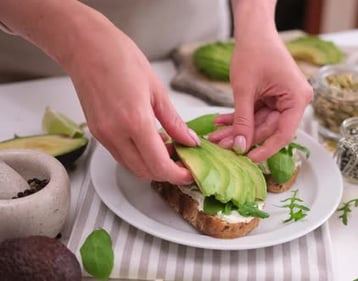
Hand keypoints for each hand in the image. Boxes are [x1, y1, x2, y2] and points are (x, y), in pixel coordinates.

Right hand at [66, 18, 198, 183]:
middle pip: (146, 172)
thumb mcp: (157, 90)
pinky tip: (150, 141)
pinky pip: (121, 155)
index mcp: (135, 122)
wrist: (86, 47)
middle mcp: (116, 134)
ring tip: (168, 148)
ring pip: (132, 167)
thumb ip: (174, 121)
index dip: (178, 175)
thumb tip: (190, 140)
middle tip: (183, 159)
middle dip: (167, 172)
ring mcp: (104, 136)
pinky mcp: (96, 133)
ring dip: (152, 165)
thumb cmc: (120, 58)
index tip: (190, 172)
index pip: (160, 165)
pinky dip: (138, 156)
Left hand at [208, 31, 312, 162]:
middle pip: (268, 128)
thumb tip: (240, 145)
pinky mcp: (272, 97)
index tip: (248, 158)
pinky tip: (222, 122)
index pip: (284, 133)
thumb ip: (243, 119)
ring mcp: (283, 99)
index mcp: (297, 98)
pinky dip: (239, 116)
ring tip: (217, 136)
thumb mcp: (245, 89)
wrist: (253, 29)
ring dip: (237, 128)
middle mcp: (294, 100)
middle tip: (222, 146)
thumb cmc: (254, 50)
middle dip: (243, 136)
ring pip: (259, 122)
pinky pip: (256, 112)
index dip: (265, 148)